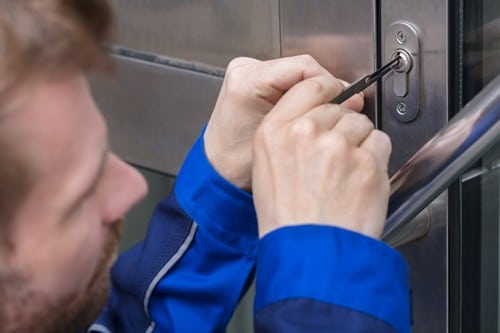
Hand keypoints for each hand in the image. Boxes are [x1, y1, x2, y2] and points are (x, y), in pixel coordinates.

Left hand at [204, 55, 363, 190]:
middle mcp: (245, 70)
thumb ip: (315, 118)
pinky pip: (289, 78)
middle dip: (325, 89)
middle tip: (342, 109)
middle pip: (302, 68)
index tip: (346, 101)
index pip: (304, 67)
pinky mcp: (253, 77)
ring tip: (326, 113)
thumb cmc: (240, 163)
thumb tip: (352, 99)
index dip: (330, 84)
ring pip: (298, 72)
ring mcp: (248, 71)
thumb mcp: (282, 142)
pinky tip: (309, 111)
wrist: (218, 168)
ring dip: (315, 91)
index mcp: (248, 82)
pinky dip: (304, 93)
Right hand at [252, 72, 391, 238]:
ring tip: (346, 173)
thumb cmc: (286, 219)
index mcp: (275, 131)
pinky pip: (380, 143)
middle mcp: (306, 133)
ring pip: (362, 124)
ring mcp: (339, 146)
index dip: (326, 91)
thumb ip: (285, 134)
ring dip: (359, 142)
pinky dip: (375, 159)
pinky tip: (359, 180)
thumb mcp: (265, 168)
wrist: (309, 253)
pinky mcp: (368, 163)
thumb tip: (310, 116)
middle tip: (335, 157)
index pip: (309, 86)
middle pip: (338, 107)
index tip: (333, 97)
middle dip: (341, 126)